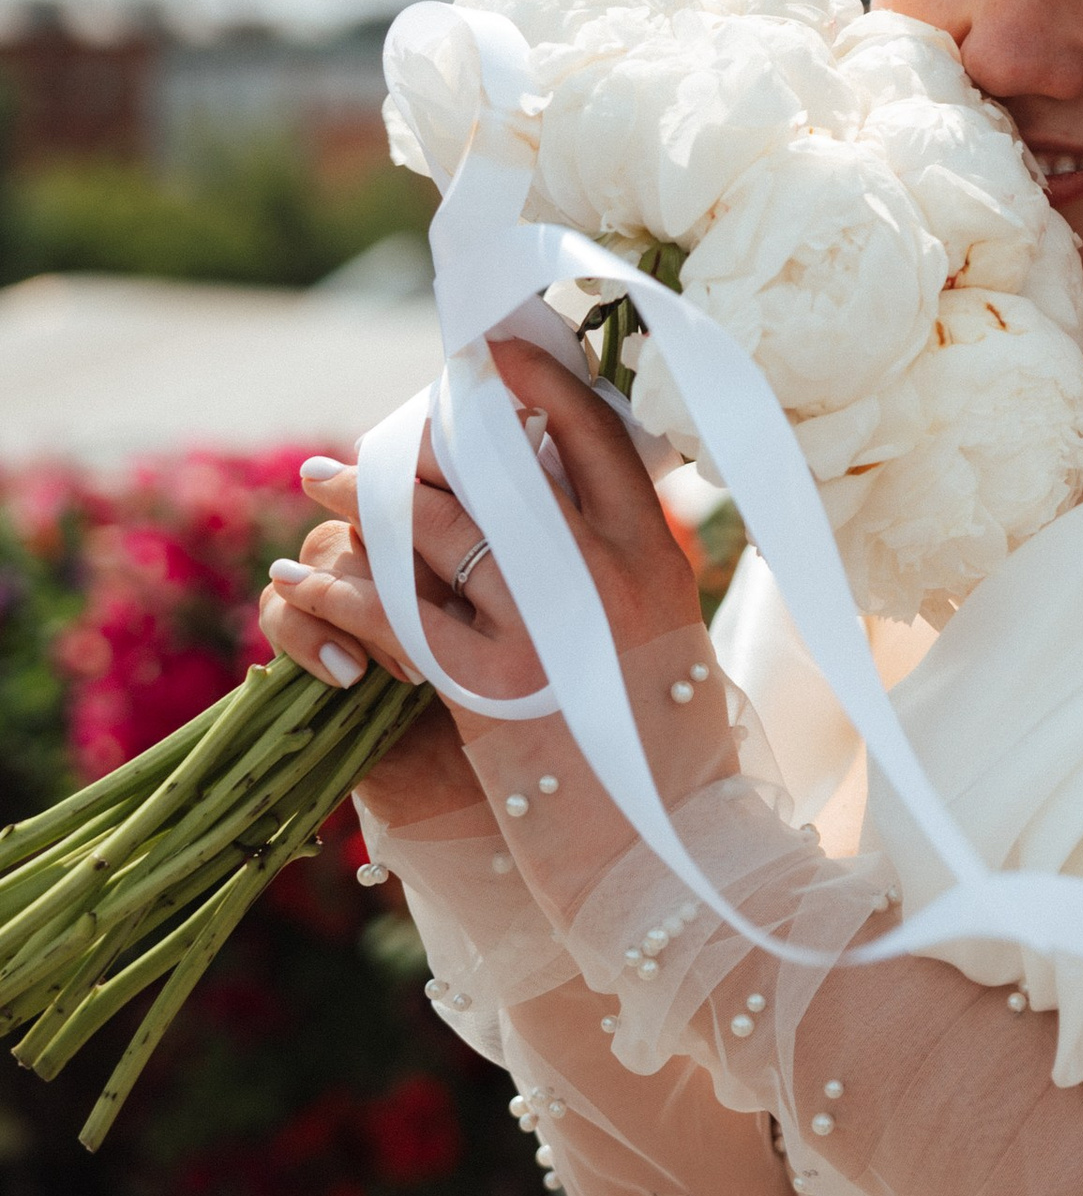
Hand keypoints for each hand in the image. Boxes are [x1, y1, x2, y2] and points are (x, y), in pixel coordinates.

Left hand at [260, 339, 706, 721]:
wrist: (670, 840)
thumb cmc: (670, 736)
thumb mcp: (670, 623)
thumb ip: (620, 553)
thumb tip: (549, 480)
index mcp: (654, 551)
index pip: (591, 435)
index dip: (535, 383)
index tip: (487, 355)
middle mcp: (599, 574)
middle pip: (494, 469)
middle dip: (422, 438)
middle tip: (375, 426)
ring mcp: (539, 626)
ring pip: (431, 528)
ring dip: (361, 499)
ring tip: (321, 480)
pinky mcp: (484, 685)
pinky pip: (391, 614)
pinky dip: (333, 591)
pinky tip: (298, 577)